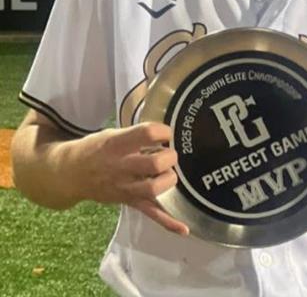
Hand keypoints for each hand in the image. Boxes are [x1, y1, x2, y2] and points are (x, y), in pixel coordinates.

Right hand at [65, 121, 188, 234]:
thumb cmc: (95, 149)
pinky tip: (184, 228)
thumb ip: (136, 136)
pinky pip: (150, 213)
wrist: (71, 173)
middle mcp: (121, 166)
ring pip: (154, 188)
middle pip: (155, 163)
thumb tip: (164, 135)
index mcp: (118, 144)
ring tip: (167, 173)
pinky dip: (168, 222)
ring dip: (168, 179)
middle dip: (169, 157)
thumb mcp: (112, 134)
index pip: (148, 133)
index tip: (166, 133)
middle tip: (167, 154)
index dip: (164, 131)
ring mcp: (125, 186)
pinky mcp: (128, 201)